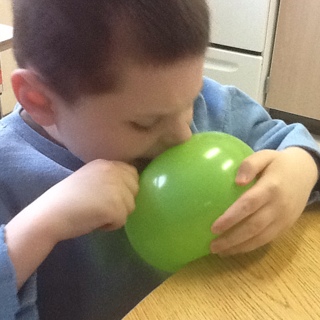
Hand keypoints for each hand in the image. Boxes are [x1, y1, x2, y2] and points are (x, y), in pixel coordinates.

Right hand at [5, 159, 138, 288]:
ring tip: (95, 214)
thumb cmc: (66, 200)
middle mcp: (113, 171)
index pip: (132, 173)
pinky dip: (110, 226)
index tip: (111, 197)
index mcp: (106, 163)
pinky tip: (94, 221)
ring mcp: (116, 188)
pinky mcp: (115, 206)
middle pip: (135, 190)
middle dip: (123, 201)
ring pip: (130, 206)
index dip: (126, 187)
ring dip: (116, 214)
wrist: (50, 214)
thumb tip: (128, 188)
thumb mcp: (90, 179)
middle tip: (101, 207)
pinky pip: (122, 220)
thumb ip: (108, 178)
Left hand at [210, 147, 318, 255]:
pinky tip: (235, 248)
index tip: (213, 228)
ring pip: (260, 238)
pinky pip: (267, 240)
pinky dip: (250, 247)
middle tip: (212, 246)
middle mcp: (278, 206)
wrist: (305, 172)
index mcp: (271, 188)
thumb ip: (249, 164)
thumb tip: (237, 181)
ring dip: (239, 247)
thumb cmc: (278, 163)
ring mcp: (284, 219)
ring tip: (219, 251)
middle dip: (231, 239)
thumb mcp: (264, 155)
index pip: (248, 205)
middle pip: (253, 227)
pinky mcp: (286, 226)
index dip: (231, 218)